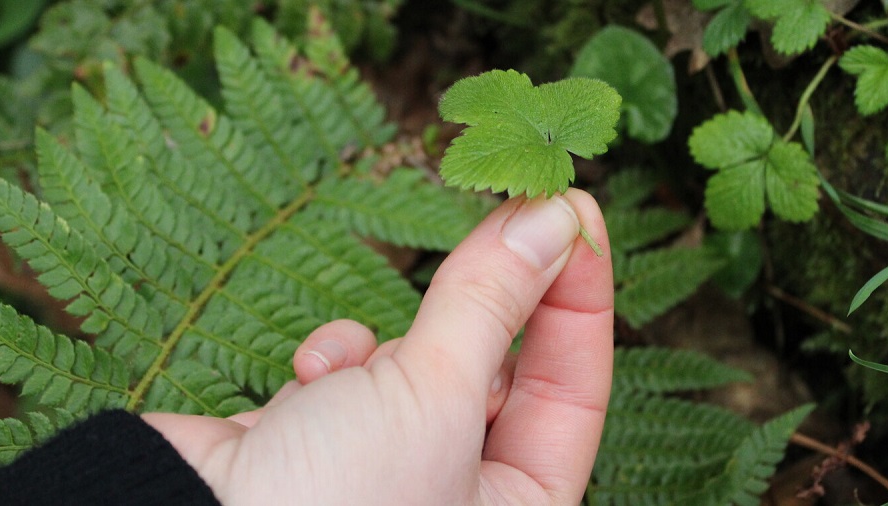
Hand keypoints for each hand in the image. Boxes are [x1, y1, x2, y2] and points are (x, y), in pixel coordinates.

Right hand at [143, 189, 612, 504]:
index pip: (575, 391)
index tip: (571, 206)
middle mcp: (454, 496)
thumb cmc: (328, 504)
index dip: (580, 297)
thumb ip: (494, 301)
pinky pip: (352, 372)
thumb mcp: (435, 395)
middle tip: (498, 206)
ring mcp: (383, 469)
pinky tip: (307, 380)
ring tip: (355, 369)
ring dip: (390, 345)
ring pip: (418, 360)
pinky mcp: (316, 442)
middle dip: (482, 304)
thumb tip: (556, 217)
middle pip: (497, 367)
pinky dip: (333, 361)